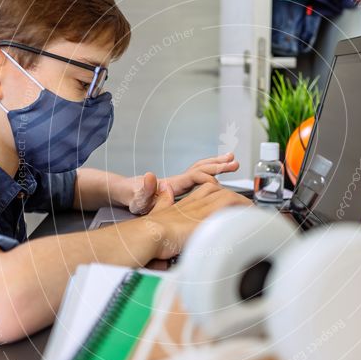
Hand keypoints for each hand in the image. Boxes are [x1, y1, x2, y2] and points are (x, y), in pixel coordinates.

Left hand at [124, 153, 239, 214]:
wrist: (126, 194)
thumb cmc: (132, 199)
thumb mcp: (137, 198)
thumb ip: (144, 190)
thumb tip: (150, 176)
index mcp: (173, 184)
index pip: (194, 176)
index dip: (207, 178)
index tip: (219, 183)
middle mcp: (177, 180)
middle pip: (202, 168)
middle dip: (218, 165)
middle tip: (234, 163)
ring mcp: (179, 181)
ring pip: (201, 168)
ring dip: (217, 164)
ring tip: (232, 160)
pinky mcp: (179, 185)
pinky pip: (199, 175)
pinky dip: (210, 171)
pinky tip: (218, 173)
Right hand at [140, 181, 250, 259]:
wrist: (148, 234)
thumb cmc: (150, 230)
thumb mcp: (158, 211)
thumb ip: (164, 201)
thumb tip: (165, 189)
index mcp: (185, 203)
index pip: (207, 189)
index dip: (220, 191)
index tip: (230, 198)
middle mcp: (195, 204)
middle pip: (220, 191)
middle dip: (235, 196)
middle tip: (247, 205)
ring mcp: (201, 211)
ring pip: (227, 198)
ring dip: (241, 203)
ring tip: (252, 211)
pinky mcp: (206, 222)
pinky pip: (228, 212)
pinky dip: (240, 214)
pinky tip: (248, 219)